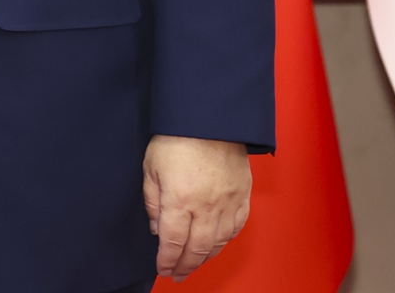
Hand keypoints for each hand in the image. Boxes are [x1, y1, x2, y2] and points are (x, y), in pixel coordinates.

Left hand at [143, 134, 251, 280]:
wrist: (210, 119)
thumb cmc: (176, 138)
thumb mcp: (151, 167)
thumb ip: (153, 201)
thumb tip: (158, 228)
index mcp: (180, 200)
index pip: (173, 242)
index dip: (167, 260)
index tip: (163, 269)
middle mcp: (206, 207)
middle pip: (197, 248)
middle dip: (186, 265)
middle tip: (178, 274)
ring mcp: (228, 203)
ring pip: (219, 242)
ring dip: (206, 257)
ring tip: (194, 262)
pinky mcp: (242, 196)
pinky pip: (236, 227)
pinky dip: (226, 240)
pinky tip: (217, 243)